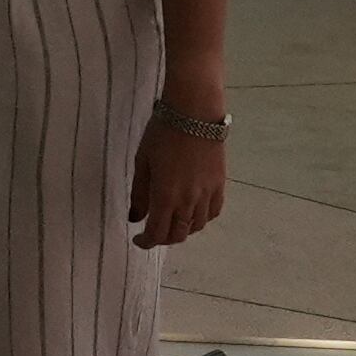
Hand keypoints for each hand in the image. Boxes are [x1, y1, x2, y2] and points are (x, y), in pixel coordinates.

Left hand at [128, 113, 224, 247]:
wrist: (194, 114)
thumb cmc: (161, 134)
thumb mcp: (142, 161)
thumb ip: (139, 193)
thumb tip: (135, 218)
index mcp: (166, 196)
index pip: (157, 233)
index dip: (147, 242)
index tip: (138, 240)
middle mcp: (188, 201)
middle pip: (178, 234)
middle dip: (163, 239)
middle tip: (153, 231)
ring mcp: (207, 194)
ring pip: (196, 227)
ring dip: (182, 230)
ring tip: (171, 221)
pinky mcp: (220, 185)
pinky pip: (213, 213)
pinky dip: (201, 219)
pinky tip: (193, 213)